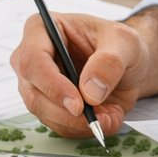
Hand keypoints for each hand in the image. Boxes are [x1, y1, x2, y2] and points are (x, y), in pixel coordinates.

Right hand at [9, 13, 151, 137]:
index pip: (33, 60)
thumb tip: (90, 91)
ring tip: (110, 115)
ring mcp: (36, 84)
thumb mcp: (125, 43)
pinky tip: (104, 117)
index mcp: (42, 29)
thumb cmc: (119, 44)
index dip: (53, 86)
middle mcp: (31, 57)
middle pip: (33, 92)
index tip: (78, 105)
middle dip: (66, 113)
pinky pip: (56, 124)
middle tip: (99, 119)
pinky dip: (81, 128)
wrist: (126, 64)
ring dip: (78, 123)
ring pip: (43, 113)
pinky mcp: (46, 105)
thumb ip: (109, 62)